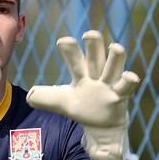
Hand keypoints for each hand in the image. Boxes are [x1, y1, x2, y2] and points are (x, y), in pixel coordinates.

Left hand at [26, 30, 138, 159]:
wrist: (101, 125)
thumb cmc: (82, 107)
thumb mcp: (62, 103)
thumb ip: (45, 98)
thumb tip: (29, 97)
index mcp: (82, 73)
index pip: (75, 59)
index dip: (70, 51)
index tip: (63, 41)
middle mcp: (96, 74)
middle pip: (96, 57)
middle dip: (94, 45)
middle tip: (90, 34)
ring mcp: (110, 83)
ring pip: (114, 66)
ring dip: (116, 57)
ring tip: (116, 47)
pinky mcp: (120, 95)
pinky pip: (126, 86)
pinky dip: (129, 80)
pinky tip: (130, 76)